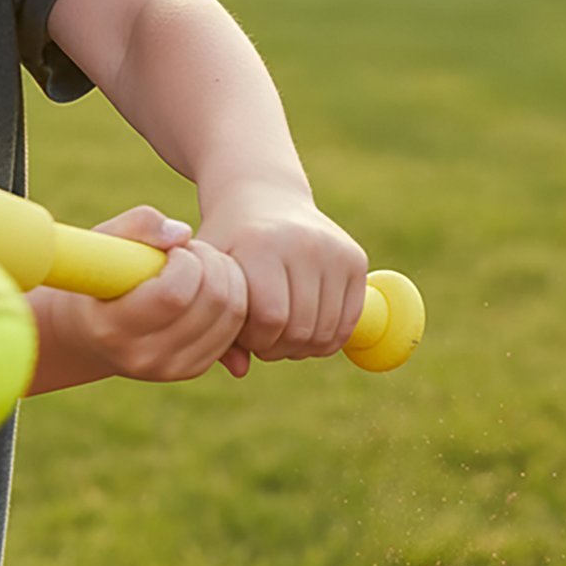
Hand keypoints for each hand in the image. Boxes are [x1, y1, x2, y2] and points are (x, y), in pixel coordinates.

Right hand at [56, 207, 249, 382]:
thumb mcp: (102, 244)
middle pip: (212, 302)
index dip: (186, 260)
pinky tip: (207, 283)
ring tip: (199, 264)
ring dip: (226, 275)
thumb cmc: (96, 278)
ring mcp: (172, 368)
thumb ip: (137, 226)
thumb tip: (183, 234)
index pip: (173, 295)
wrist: (89, 333)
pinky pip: (236, 327)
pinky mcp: (193, 369)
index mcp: (114, 328)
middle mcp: (145, 357)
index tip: (174, 249)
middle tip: (190, 250)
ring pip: (232, 314)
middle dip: (210, 261)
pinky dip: (233, 297)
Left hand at [196, 187, 367, 364]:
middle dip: (277, 346)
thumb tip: (239, 370)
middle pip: (301, 328)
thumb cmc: (228, 241)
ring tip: (279, 332)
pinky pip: (349, 322)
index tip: (242, 332)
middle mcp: (304, 243)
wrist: (261, 195)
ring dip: (302, 346)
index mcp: (261, 244)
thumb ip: (214, 318)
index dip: (255, 339)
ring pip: (327, 331)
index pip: (270, 318)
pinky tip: (303, 326)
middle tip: (262, 337)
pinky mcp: (355, 258)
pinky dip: (327, 337)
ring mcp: (334, 250)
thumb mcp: (210, 271)